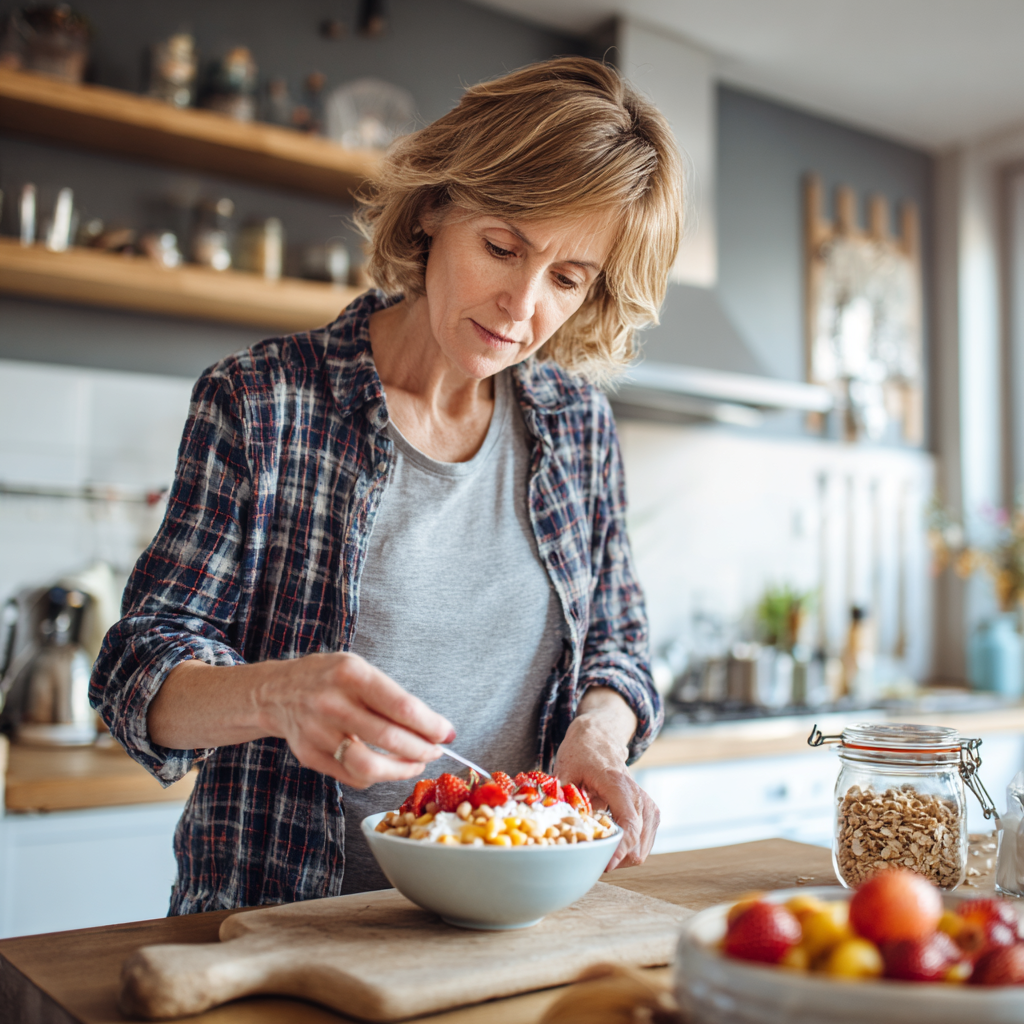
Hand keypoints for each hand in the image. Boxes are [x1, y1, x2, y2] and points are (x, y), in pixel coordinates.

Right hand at [256, 652, 454, 787]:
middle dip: (422, 750)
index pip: (401, 706)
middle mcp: (332, 703)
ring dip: (401, 770)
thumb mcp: (359, 670)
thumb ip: (391, 696)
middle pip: (390, 738)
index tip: (447, 733)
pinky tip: (388, 767)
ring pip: (370, 766)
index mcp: (351, 674)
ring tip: (416, 764)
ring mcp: (318, 732)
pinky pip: (352, 777)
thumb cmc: (329, 678)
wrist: (277, 691)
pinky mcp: (310, 756)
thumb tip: (434, 727)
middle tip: (436, 751)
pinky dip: (377, 776)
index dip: (431, 724)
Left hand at [551, 687, 659, 870]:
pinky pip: (644, 842)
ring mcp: (647, 805)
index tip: (605, 866)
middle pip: (638, 843)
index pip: (629, 825)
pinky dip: (628, 849)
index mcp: (618, 785)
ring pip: (643, 847)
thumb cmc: (581, 752)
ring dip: (622, 856)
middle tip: (591, 859)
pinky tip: (609, 843)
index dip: (619, 849)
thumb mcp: (565, 770)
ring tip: (599, 851)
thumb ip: (562, 799)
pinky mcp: (649, 812)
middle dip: (616, 859)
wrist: (600, 737)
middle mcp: (639, 796)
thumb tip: (553, 826)